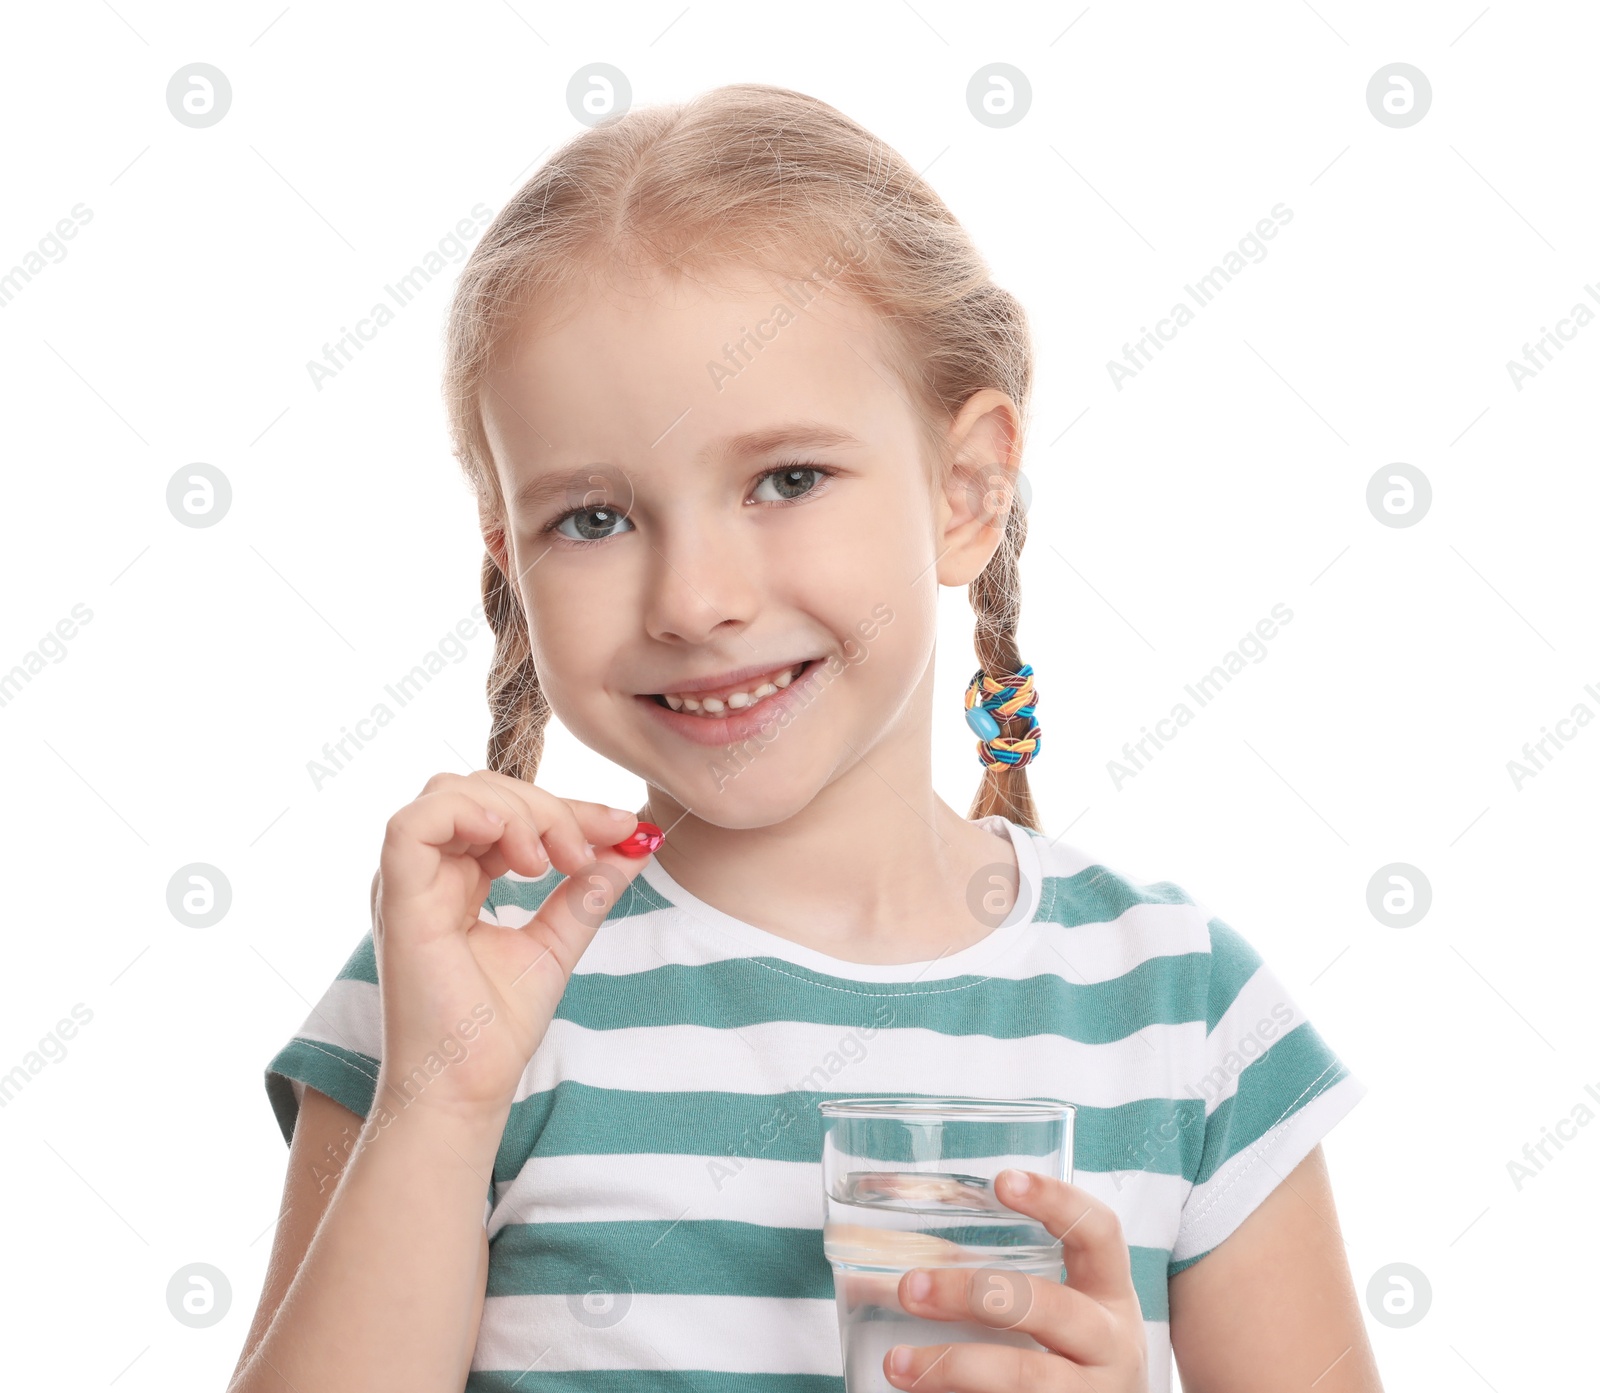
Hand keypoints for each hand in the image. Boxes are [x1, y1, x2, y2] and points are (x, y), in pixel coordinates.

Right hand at [371, 769, 648, 1121]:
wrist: (467, 1086)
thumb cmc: (497, 1027)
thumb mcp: (559, 939)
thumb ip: (589, 887)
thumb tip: (638, 840)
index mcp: (457, 878)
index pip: (509, 810)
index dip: (568, 808)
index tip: (623, 825)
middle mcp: (426, 873)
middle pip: (482, 790)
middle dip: (548, 807)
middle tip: (585, 853)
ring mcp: (406, 882)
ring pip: (451, 793)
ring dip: (516, 811)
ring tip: (551, 862)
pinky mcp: (396, 897)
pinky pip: (412, 825)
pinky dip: (467, 814)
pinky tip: (516, 847)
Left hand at [883, 1169, 1148, 1392]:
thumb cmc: (1076, 1362)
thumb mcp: (1067, 1316)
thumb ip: (1007, 1287)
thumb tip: (896, 1270)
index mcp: (1110, 1296)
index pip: (1099, 1233)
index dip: (1056, 1202)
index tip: (1002, 1180)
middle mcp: (1113, 1344)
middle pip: (1049, 1306)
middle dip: (973, 1293)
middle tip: (912, 1286)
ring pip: (1026, 1376)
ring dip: (952, 1365)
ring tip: (897, 1363)